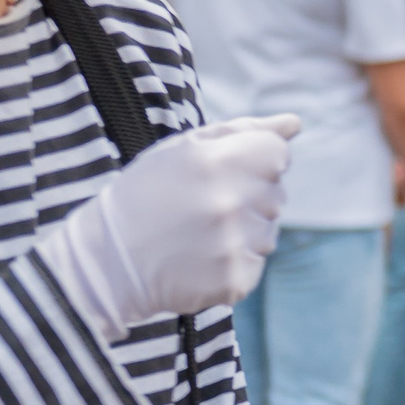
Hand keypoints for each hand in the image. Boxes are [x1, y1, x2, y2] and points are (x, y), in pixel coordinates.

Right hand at [34, 114, 301, 339]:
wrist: (109, 261)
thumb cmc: (146, 195)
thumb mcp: (184, 148)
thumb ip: (245, 132)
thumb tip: (295, 123)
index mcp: (218, 162)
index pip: (277, 155)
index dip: (255, 161)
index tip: (226, 172)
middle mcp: (230, 203)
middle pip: (277, 193)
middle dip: (250, 196)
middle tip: (204, 206)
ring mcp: (234, 245)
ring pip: (269, 231)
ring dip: (245, 231)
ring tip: (199, 233)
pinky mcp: (235, 281)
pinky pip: (255, 263)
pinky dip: (235, 262)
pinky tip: (201, 258)